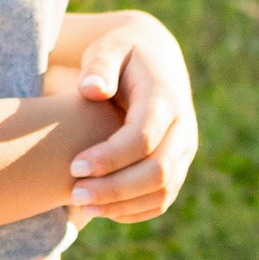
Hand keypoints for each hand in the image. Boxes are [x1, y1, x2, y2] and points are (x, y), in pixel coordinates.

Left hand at [60, 10, 195, 222]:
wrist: (154, 59)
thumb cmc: (121, 53)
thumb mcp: (109, 48)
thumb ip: (100, 65)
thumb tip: (92, 90)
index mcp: (166, 98)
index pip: (143, 139)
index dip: (110, 158)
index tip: (74, 167)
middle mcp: (183, 128)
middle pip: (157, 172)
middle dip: (115, 189)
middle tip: (75, 194)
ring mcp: (184, 150)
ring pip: (163, 191)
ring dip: (123, 205)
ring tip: (82, 206)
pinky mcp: (179, 165)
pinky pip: (162, 199)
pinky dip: (134, 211)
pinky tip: (101, 210)